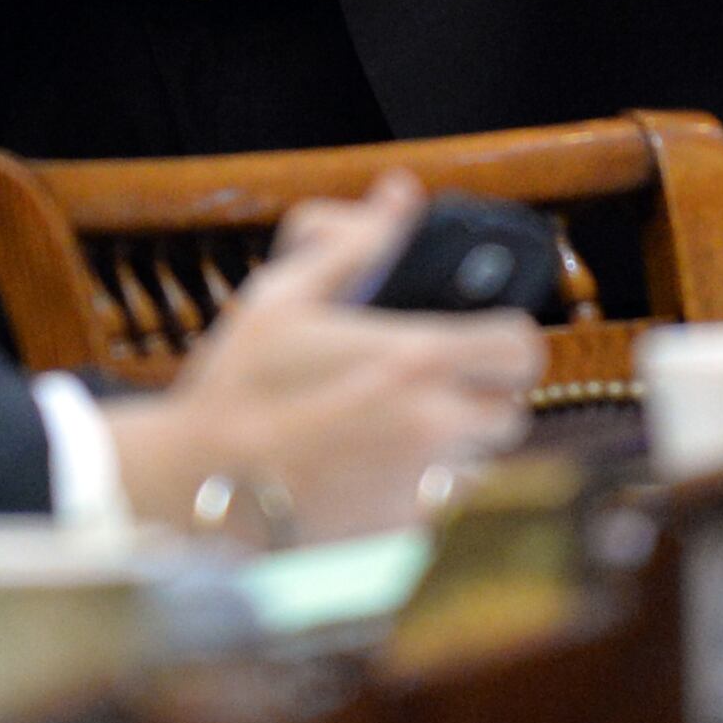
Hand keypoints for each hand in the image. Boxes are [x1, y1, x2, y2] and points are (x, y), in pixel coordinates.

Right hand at [108, 175, 543, 540]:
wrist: (201, 485)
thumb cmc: (239, 383)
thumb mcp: (281, 296)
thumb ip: (352, 242)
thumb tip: (401, 192)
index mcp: (416, 358)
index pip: (520, 348)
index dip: (503, 342)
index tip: (473, 341)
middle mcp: (436, 423)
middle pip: (511, 410)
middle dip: (480, 398)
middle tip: (426, 386)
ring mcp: (425, 483)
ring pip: (482, 462)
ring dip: (453, 447)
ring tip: (388, 430)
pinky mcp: (409, 530)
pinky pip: (443, 505)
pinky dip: (420, 490)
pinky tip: (367, 471)